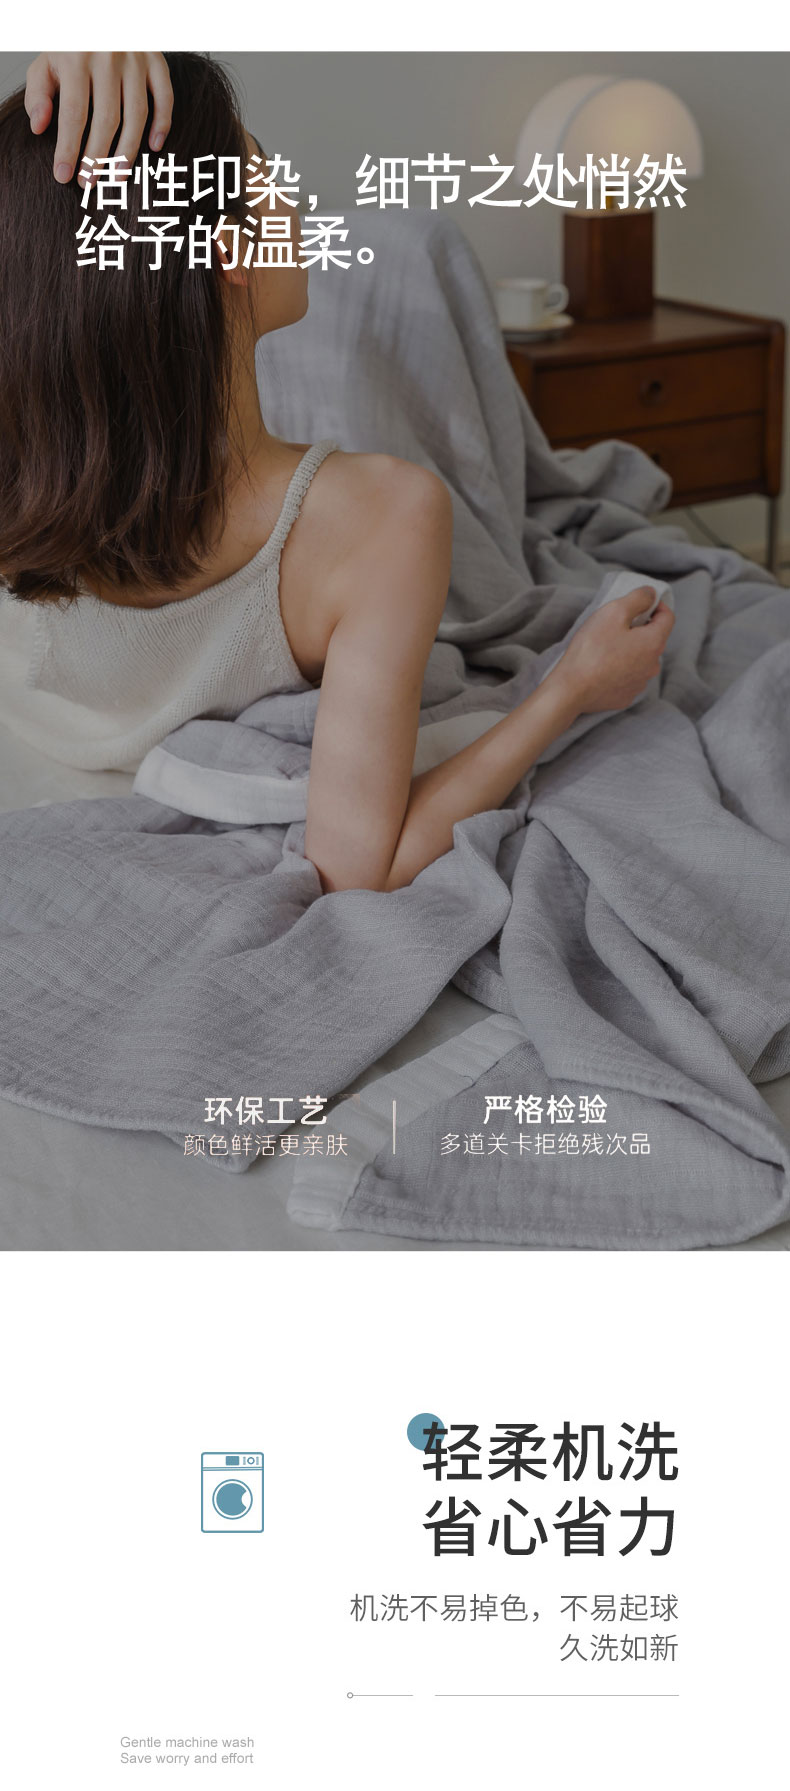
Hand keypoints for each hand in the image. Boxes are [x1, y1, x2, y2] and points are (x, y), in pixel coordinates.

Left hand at [24, 51, 172, 184]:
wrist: (101, 13)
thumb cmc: (71, 46)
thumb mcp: (46, 61)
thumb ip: (38, 93)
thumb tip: (39, 128)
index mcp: (76, 57)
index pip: (73, 112)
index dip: (68, 148)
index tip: (64, 176)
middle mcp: (108, 57)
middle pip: (106, 118)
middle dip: (97, 156)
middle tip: (89, 183)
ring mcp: (135, 59)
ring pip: (137, 114)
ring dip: (128, 151)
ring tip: (117, 177)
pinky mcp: (156, 61)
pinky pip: (165, 97)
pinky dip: (163, 123)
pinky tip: (154, 147)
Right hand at [551, 586, 674, 715]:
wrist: (571, 690)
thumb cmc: (591, 649)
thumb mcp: (614, 612)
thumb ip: (637, 598)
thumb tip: (651, 594)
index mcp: (654, 643)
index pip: (668, 617)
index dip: (656, 605)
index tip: (640, 602)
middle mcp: (652, 666)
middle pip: (654, 639)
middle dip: (639, 629)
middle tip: (615, 625)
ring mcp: (639, 684)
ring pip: (641, 659)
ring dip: (630, 649)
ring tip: (606, 647)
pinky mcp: (626, 696)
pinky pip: (628, 676)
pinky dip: (620, 668)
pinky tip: (602, 666)